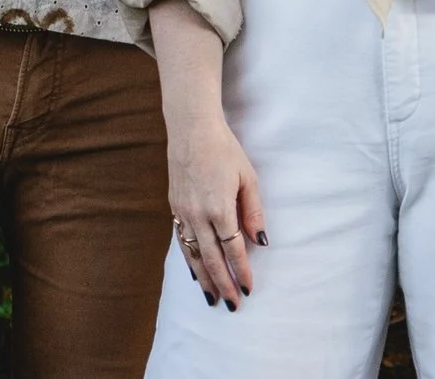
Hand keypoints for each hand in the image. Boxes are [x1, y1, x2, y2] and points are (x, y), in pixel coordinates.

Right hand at [166, 111, 265, 309]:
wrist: (191, 129)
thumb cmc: (224, 150)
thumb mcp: (248, 177)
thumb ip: (253, 211)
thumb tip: (260, 240)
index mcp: (219, 207)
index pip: (232, 248)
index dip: (241, 270)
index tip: (249, 288)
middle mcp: (198, 214)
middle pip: (212, 258)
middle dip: (223, 284)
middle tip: (232, 305)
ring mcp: (183, 212)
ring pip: (194, 254)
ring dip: (204, 278)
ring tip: (212, 298)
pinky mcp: (174, 208)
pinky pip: (182, 241)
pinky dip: (189, 260)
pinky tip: (195, 272)